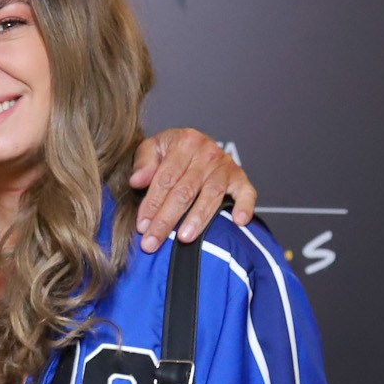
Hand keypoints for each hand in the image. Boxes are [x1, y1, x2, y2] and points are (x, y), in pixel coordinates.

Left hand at [129, 129, 258, 252]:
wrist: (194, 144)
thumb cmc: (170, 151)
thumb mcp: (152, 148)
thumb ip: (144, 163)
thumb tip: (137, 181)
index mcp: (184, 141)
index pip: (165, 179)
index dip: (152, 204)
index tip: (142, 226)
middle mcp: (207, 152)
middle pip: (185, 191)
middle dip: (167, 219)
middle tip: (153, 241)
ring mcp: (225, 166)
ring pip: (211, 195)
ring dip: (198, 219)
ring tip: (184, 238)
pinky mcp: (240, 178)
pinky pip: (247, 193)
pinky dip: (244, 206)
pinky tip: (238, 221)